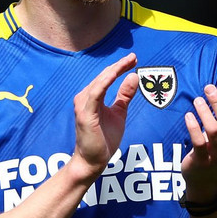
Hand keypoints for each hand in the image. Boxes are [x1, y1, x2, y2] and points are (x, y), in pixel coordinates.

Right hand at [71, 53, 139, 178]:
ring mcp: (83, 105)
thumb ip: (124, 96)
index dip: (120, 67)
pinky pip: (96, 93)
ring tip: (128, 62)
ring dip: (113, 70)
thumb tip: (133, 77)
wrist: (93, 160)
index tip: (133, 60)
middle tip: (133, 57)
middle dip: (119, 65)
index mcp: (92, 97)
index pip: (106, 78)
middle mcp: (84, 98)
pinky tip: (115, 73)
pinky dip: (105, 81)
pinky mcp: (85, 113)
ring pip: (99, 82)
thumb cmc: (104, 139)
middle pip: (103, 76)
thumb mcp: (119, 113)